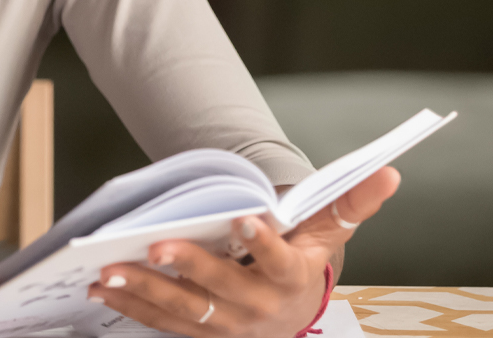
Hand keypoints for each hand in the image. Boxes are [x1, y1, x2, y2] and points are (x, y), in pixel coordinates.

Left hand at [85, 167, 400, 337]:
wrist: (292, 314)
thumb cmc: (305, 260)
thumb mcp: (329, 233)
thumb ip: (352, 202)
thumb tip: (390, 171)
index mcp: (293, 279)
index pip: (280, 261)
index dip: (264, 242)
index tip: (245, 219)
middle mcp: (260, 308)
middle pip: (222, 289)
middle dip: (188, 268)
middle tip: (155, 246)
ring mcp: (228, 327)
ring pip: (184, 310)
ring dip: (145, 291)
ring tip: (110, 270)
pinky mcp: (201, 336)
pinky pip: (163, 324)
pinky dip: (131, 307)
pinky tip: (102, 288)